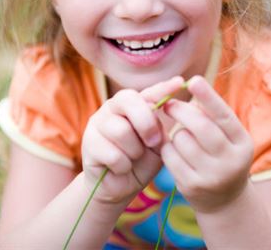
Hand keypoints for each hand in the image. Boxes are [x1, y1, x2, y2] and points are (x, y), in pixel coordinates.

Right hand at [81, 76, 184, 203]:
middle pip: (129, 101)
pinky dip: (123, 166)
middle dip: (146, 123)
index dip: (164, 87)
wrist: (120, 188)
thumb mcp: (157, 145)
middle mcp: (114, 107)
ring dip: (134, 151)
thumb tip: (166, 108)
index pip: (149, 92)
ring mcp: (99, 123)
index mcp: (134, 105)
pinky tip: (120, 168)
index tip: (180, 83)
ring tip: (133, 158)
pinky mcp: (89, 142)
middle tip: (153, 142)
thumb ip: (159, 128)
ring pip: (121, 130)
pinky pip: (113, 154)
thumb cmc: (142, 162)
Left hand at [160, 76, 253, 213]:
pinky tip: (174, 150)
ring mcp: (212, 176)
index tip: (193, 79)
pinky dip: (168, 148)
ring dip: (175, 133)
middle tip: (170, 103)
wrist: (224, 201)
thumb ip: (213, 115)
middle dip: (181, 111)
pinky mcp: (192, 186)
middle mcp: (231, 161)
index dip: (208, 97)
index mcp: (242, 143)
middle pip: (201, 127)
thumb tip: (191, 86)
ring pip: (182, 140)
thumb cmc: (222, 156)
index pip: (224, 116)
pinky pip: (170, 156)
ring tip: (181, 136)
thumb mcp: (227, 137)